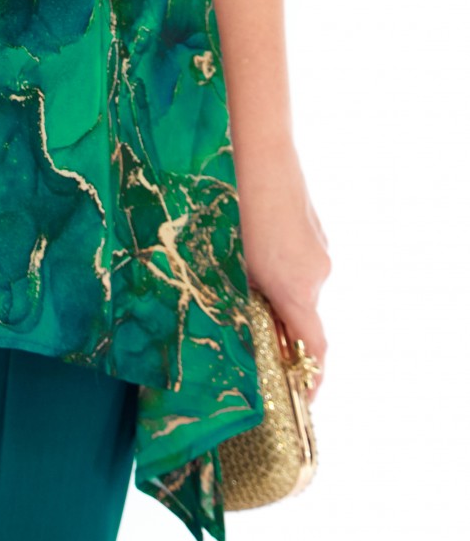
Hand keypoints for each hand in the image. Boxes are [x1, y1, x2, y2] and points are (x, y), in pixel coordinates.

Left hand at [234, 137, 330, 397]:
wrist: (255, 140)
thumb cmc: (232, 199)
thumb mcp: (223, 257)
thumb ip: (231, 298)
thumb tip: (225, 327)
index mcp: (297, 287)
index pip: (315, 351)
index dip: (308, 381)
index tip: (297, 400)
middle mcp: (317, 270)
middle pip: (301, 316)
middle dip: (274, 327)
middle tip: (240, 333)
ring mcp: (318, 244)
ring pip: (295, 284)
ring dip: (270, 290)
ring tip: (231, 277)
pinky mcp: (311, 223)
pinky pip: (296, 258)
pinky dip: (275, 264)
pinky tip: (243, 244)